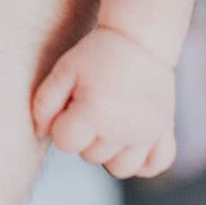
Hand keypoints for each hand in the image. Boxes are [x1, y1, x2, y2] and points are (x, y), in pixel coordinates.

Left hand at [32, 26, 176, 178]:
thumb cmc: (98, 51)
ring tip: (111, 123)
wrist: (140, 36)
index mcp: (94, 113)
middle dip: (85, 134)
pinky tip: (133, 141)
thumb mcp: (64, 69)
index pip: (65, 142)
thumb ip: (44, 103)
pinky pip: (156, 164)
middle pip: (90, 156)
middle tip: (93, 102)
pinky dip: (145, 161)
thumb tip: (41, 133)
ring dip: (111, 151)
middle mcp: (122, 128)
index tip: (71, 102)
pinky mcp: (165, 129)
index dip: (62, 123)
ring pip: (120, 168)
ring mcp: (146, 132)